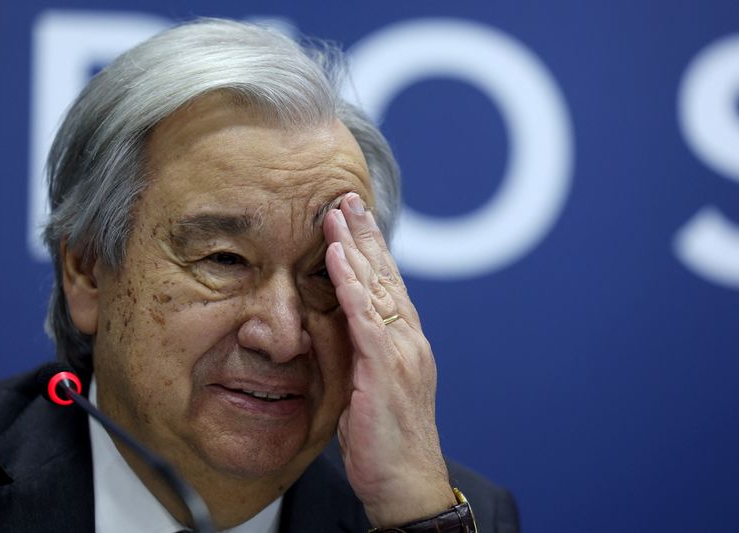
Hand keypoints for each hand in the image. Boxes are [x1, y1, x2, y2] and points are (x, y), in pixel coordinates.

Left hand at [323, 193, 456, 527]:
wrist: (406, 482)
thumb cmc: (386, 441)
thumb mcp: (366, 389)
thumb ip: (354, 351)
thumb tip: (330, 323)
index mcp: (404, 342)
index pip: (387, 285)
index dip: (370, 249)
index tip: (354, 218)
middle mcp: (408, 339)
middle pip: (385, 276)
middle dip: (364, 234)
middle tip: (347, 198)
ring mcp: (401, 351)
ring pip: (377, 288)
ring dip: (355, 248)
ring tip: (338, 214)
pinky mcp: (385, 369)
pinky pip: (366, 319)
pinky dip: (352, 286)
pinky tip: (338, 260)